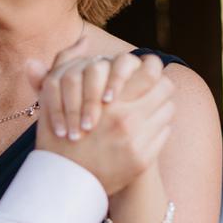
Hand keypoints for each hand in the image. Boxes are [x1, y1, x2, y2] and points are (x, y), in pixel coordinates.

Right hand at [29, 48, 172, 194]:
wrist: (63, 183)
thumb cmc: (57, 135)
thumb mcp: (54, 96)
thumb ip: (66, 63)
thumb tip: (80, 39)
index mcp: (110, 101)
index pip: (151, 71)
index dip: (152, 68)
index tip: (147, 72)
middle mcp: (127, 119)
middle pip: (165, 89)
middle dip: (161, 86)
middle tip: (153, 89)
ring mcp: (138, 141)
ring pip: (167, 111)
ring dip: (161, 108)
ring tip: (150, 109)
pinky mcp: (144, 160)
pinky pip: (164, 134)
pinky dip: (158, 128)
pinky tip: (147, 129)